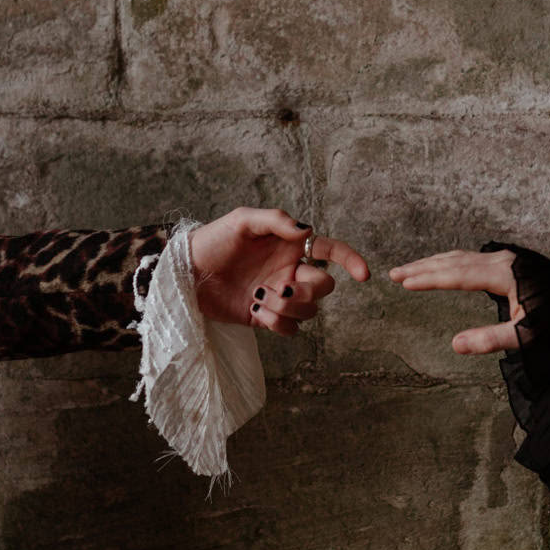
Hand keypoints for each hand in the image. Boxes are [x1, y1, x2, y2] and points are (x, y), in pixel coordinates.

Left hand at [189, 207, 369, 334]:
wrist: (187, 273)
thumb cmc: (212, 241)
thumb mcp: (242, 220)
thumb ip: (276, 221)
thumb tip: (307, 231)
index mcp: (291, 247)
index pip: (330, 252)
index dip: (350, 261)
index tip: (362, 275)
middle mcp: (290, 271)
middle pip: (324, 288)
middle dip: (308, 293)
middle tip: (283, 289)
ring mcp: (279, 296)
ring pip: (309, 312)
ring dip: (288, 309)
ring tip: (259, 298)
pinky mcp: (266, 317)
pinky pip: (289, 329)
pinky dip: (277, 324)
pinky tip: (255, 311)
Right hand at [389, 249, 521, 353]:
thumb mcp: (525, 334)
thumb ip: (490, 339)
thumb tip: (455, 345)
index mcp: (504, 274)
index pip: (457, 275)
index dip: (429, 279)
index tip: (404, 282)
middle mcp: (501, 261)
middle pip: (453, 261)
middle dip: (422, 268)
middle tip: (394, 274)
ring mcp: (503, 258)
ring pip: (459, 257)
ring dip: (432, 263)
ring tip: (408, 271)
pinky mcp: (505, 262)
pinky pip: (468, 258)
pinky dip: (448, 262)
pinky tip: (440, 267)